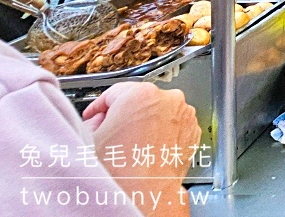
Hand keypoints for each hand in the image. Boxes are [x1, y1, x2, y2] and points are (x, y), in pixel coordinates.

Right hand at [85, 83, 200, 213]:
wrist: (146, 192)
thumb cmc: (122, 169)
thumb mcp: (91, 139)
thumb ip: (91, 122)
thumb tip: (96, 120)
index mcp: (141, 94)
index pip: (114, 92)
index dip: (99, 106)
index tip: (95, 115)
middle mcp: (168, 99)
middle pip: (138, 101)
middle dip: (124, 115)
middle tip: (112, 132)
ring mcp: (184, 115)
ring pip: (159, 112)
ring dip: (146, 123)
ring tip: (131, 145)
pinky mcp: (193, 131)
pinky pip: (174, 126)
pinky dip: (163, 133)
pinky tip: (149, 149)